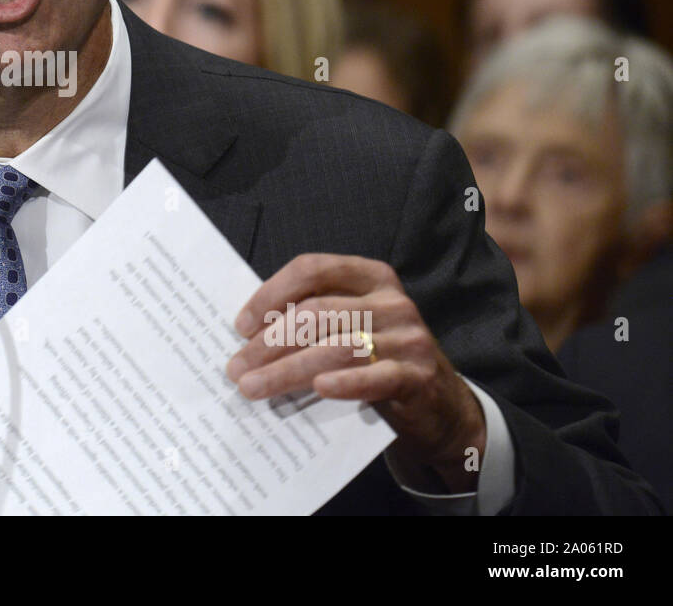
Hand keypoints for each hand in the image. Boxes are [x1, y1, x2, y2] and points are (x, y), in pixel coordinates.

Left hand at [229, 253, 485, 491]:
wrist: (440, 407)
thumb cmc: (379, 360)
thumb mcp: (350, 327)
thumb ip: (313, 320)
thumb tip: (248, 336)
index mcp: (370, 277)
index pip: (313, 269)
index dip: (271, 293)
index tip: (241, 326)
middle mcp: (392, 302)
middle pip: (317, 314)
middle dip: (268, 343)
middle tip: (236, 369)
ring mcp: (409, 338)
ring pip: (336, 348)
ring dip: (286, 370)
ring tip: (252, 387)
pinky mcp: (419, 377)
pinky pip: (376, 377)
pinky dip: (346, 382)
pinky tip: (319, 388)